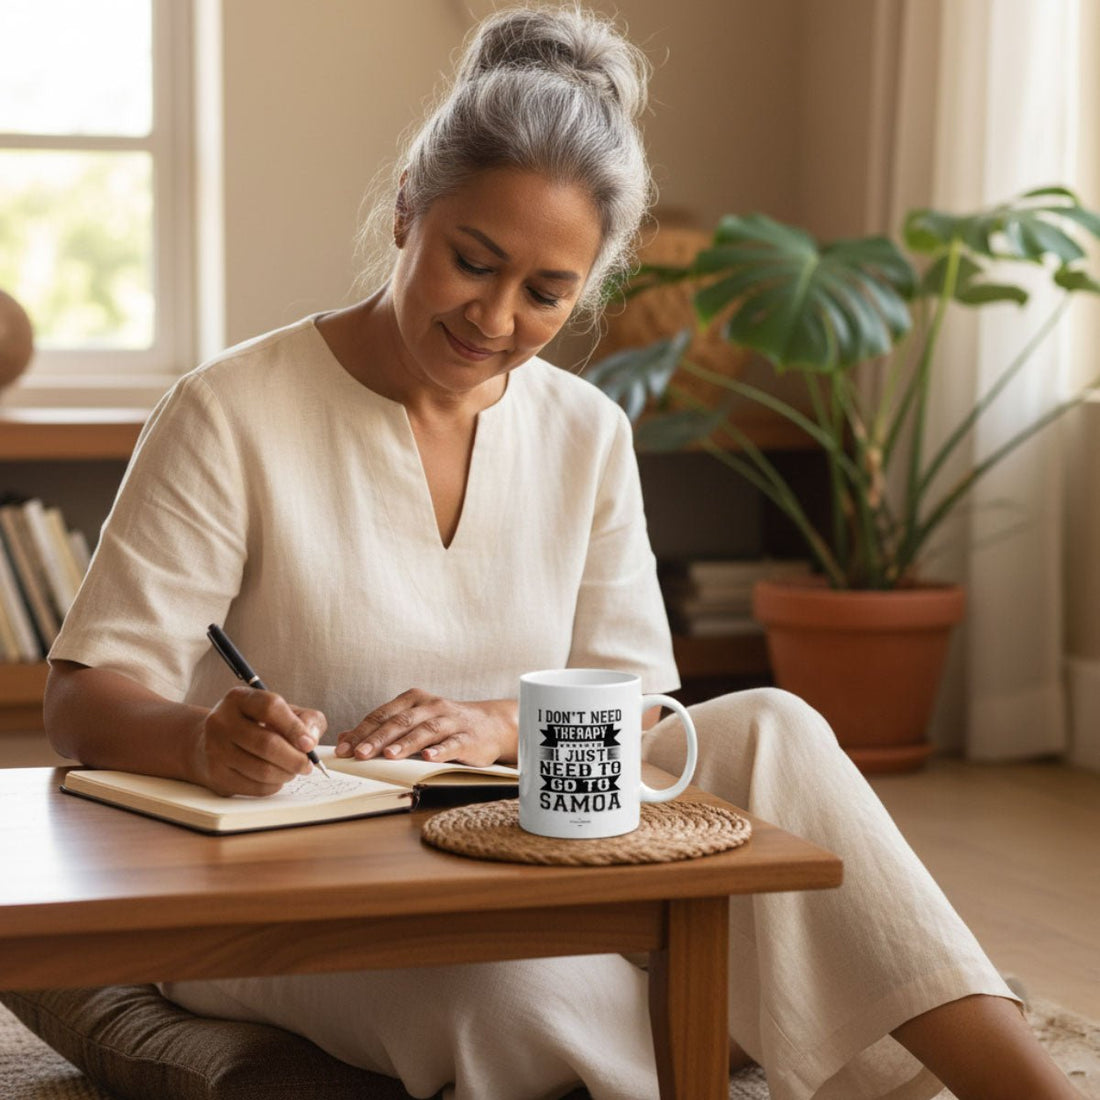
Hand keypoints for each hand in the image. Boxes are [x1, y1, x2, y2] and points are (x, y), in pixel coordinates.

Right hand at [191, 686, 327, 795]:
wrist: (213, 743)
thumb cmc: (256, 725)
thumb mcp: (281, 712)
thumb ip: (306, 719)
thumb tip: (311, 740)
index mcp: (239, 699)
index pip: (270, 707)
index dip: (294, 727)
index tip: (310, 744)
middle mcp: (221, 721)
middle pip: (267, 744)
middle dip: (295, 759)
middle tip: (307, 765)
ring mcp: (215, 749)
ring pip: (262, 770)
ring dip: (286, 774)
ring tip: (292, 770)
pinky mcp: (216, 775)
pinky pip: (254, 787)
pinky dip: (273, 785)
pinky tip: (275, 778)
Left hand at [335, 689, 516, 766]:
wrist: (491, 724)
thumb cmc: (444, 724)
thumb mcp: (412, 720)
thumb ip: (381, 729)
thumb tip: (345, 739)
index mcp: (414, 700)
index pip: (382, 715)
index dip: (362, 732)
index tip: (344, 749)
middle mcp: (431, 706)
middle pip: (400, 722)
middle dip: (378, 738)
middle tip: (359, 754)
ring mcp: (451, 721)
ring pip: (425, 730)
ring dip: (406, 743)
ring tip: (389, 756)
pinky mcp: (468, 737)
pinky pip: (453, 743)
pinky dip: (440, 750)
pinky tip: (428, 758)